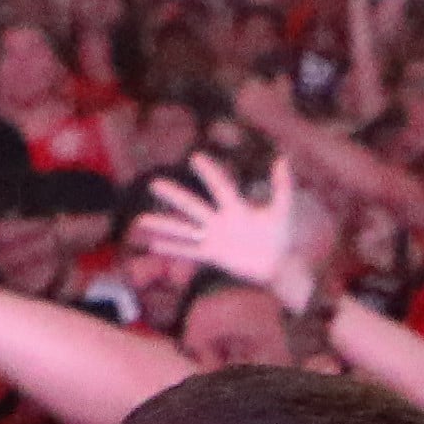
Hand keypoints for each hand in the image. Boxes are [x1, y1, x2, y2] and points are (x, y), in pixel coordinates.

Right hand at [137, 156, 313, 301]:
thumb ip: (282, 186)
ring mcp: (214, 238)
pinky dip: (173, 249)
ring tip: (140, 220)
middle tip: (154, 183)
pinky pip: (189, 252)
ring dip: (163, 226)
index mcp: (235, 208)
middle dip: (174, 196)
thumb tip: (282, 158)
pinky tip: (154, 245)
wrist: (278, 265)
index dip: (209, 173)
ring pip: (184, 230)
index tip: (195, 157)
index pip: (219, 187)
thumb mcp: (282, 210)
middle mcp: (220, 220)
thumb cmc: (280, 236)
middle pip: (192, 206)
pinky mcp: (213, 256)